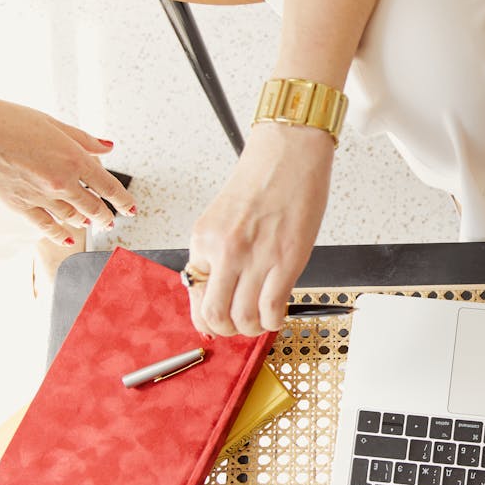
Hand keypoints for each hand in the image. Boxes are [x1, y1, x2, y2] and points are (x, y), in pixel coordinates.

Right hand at [0, 85, 134, 243]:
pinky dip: (60, 234)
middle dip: (106, 216)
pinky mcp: (19, 205)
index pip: (109, 187)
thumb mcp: (54, 124)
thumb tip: (107, 147)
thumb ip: (84, 140)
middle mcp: (61, 183)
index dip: (123, 201)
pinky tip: (69, 238)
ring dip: (85, 222)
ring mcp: (40, 197)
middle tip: (111, 220)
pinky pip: (46, 226)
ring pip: (72, 218)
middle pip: (94, 207)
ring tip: (91, 223)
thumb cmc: (8, 119)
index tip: (131, 208)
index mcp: (75, 160)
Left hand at [187, 124, 332, 335]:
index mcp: (203, 239)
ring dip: (253, 329)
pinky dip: (274, 321)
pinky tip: (279, 314)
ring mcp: (255, 257)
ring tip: (262, 320)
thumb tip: (220, 289)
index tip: (219, 323)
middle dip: (229, 330)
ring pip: (244, 319)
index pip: (195, 296)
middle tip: (241, 325)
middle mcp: (224, 250)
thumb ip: (217, 253)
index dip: (207, 319)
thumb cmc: (262, 179)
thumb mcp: (223, 218)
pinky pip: (272, 309)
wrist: (290, 154)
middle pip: (215, 316)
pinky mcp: (286, 260)